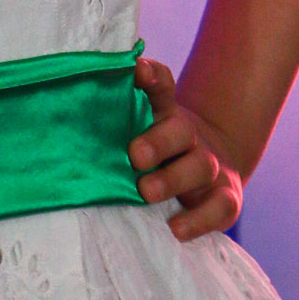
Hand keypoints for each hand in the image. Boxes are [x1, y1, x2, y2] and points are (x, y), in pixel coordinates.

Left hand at [129, 56, 243, 242]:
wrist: (211, 172)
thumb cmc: (159, 155)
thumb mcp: (139, 135)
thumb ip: (116, 126)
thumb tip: (72, 119)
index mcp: (166, 114)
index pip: (162, 86)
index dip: (151, 75)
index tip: (135, 70)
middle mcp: (190, 136)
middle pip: (180, 130)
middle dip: (158, 141)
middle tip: (134, 155)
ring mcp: (211, 166)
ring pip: (200, 166)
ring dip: (172, 179)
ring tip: (145, 192)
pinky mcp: (226, 197)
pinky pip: (220, 207)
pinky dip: (199, 219)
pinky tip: (175, 228)